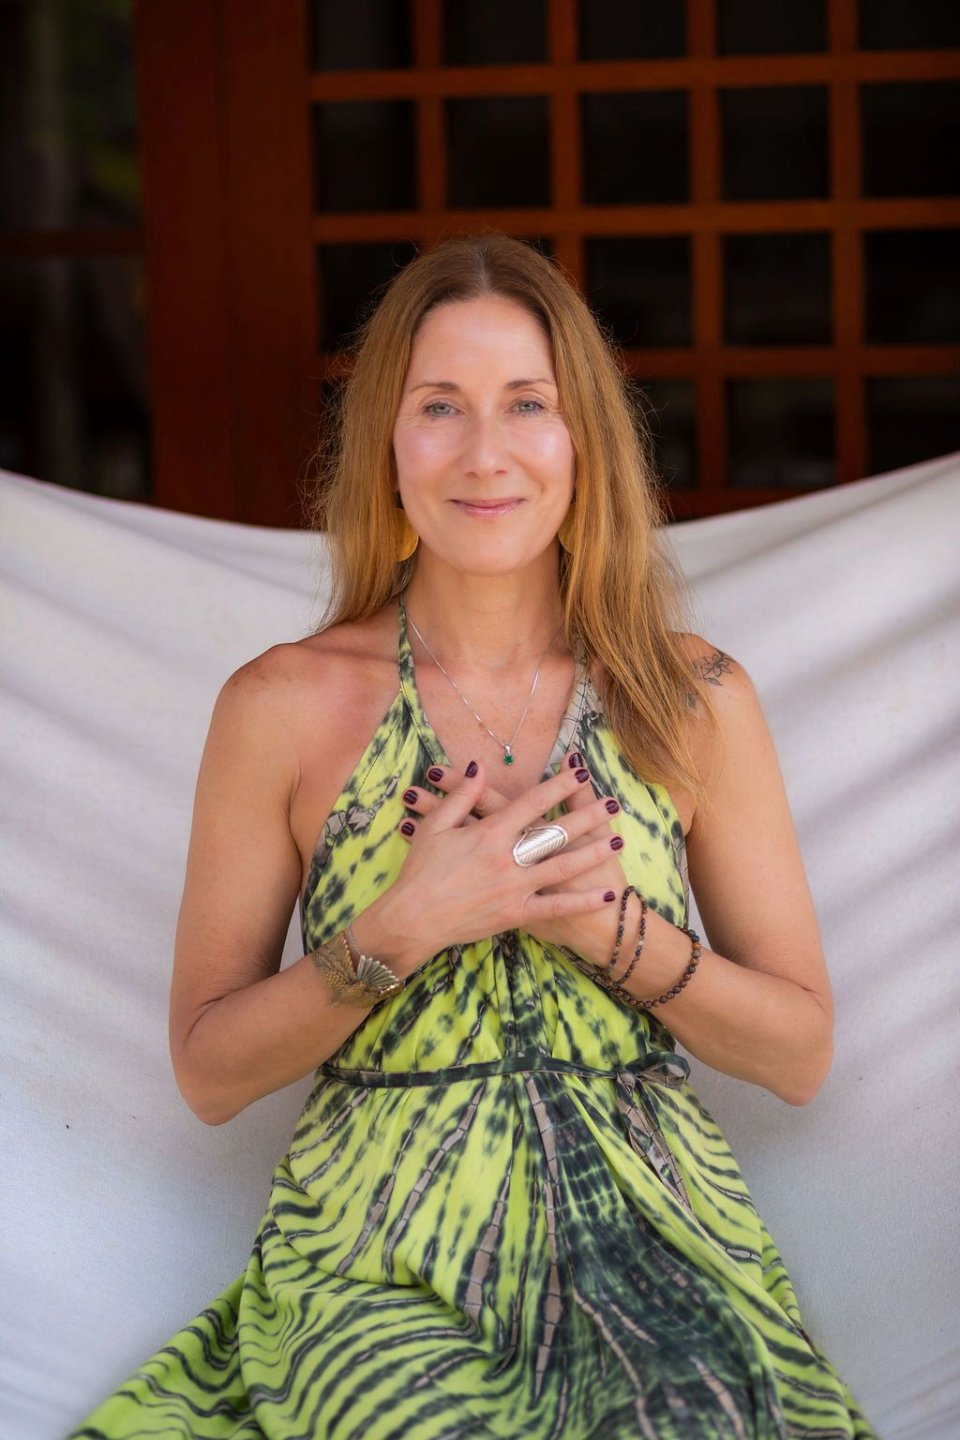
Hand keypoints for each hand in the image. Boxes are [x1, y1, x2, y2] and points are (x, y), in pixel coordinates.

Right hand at [359, 761, 622, 973]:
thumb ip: (461, 796)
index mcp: (488, 833)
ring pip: (562, 868)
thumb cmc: (420, 871)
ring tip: (618, 841)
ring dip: (593, 853)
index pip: (531, 803)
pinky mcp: (515, 914)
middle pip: (556, 833)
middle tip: (614, 804)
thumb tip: (478, 767)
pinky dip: (582, 901)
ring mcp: (514, 888)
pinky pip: (555, 907)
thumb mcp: (435, 827)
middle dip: (588, 817)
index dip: (558, 786)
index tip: (581, 773)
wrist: (412, 920)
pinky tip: (605, 893)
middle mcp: (507, 859)